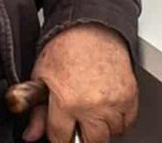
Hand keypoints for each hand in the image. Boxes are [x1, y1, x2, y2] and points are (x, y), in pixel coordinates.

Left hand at [22, 23, 138, 142]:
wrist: (92, 30)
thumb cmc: (65, 49)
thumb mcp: (41, 78)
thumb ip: (36, 112)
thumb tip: (31, 135)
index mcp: (67, 101)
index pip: (61, 138)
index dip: (58, 136)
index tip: (60, 131)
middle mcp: (93, 105)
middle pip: (91, 141)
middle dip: (82, 135)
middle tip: (77, 122)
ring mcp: (114, 103)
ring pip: (111, 134)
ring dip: (101, 127)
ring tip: (90, 110)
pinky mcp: (130, 97)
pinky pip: (127, 123)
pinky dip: (118, 120)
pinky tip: (105, 107)